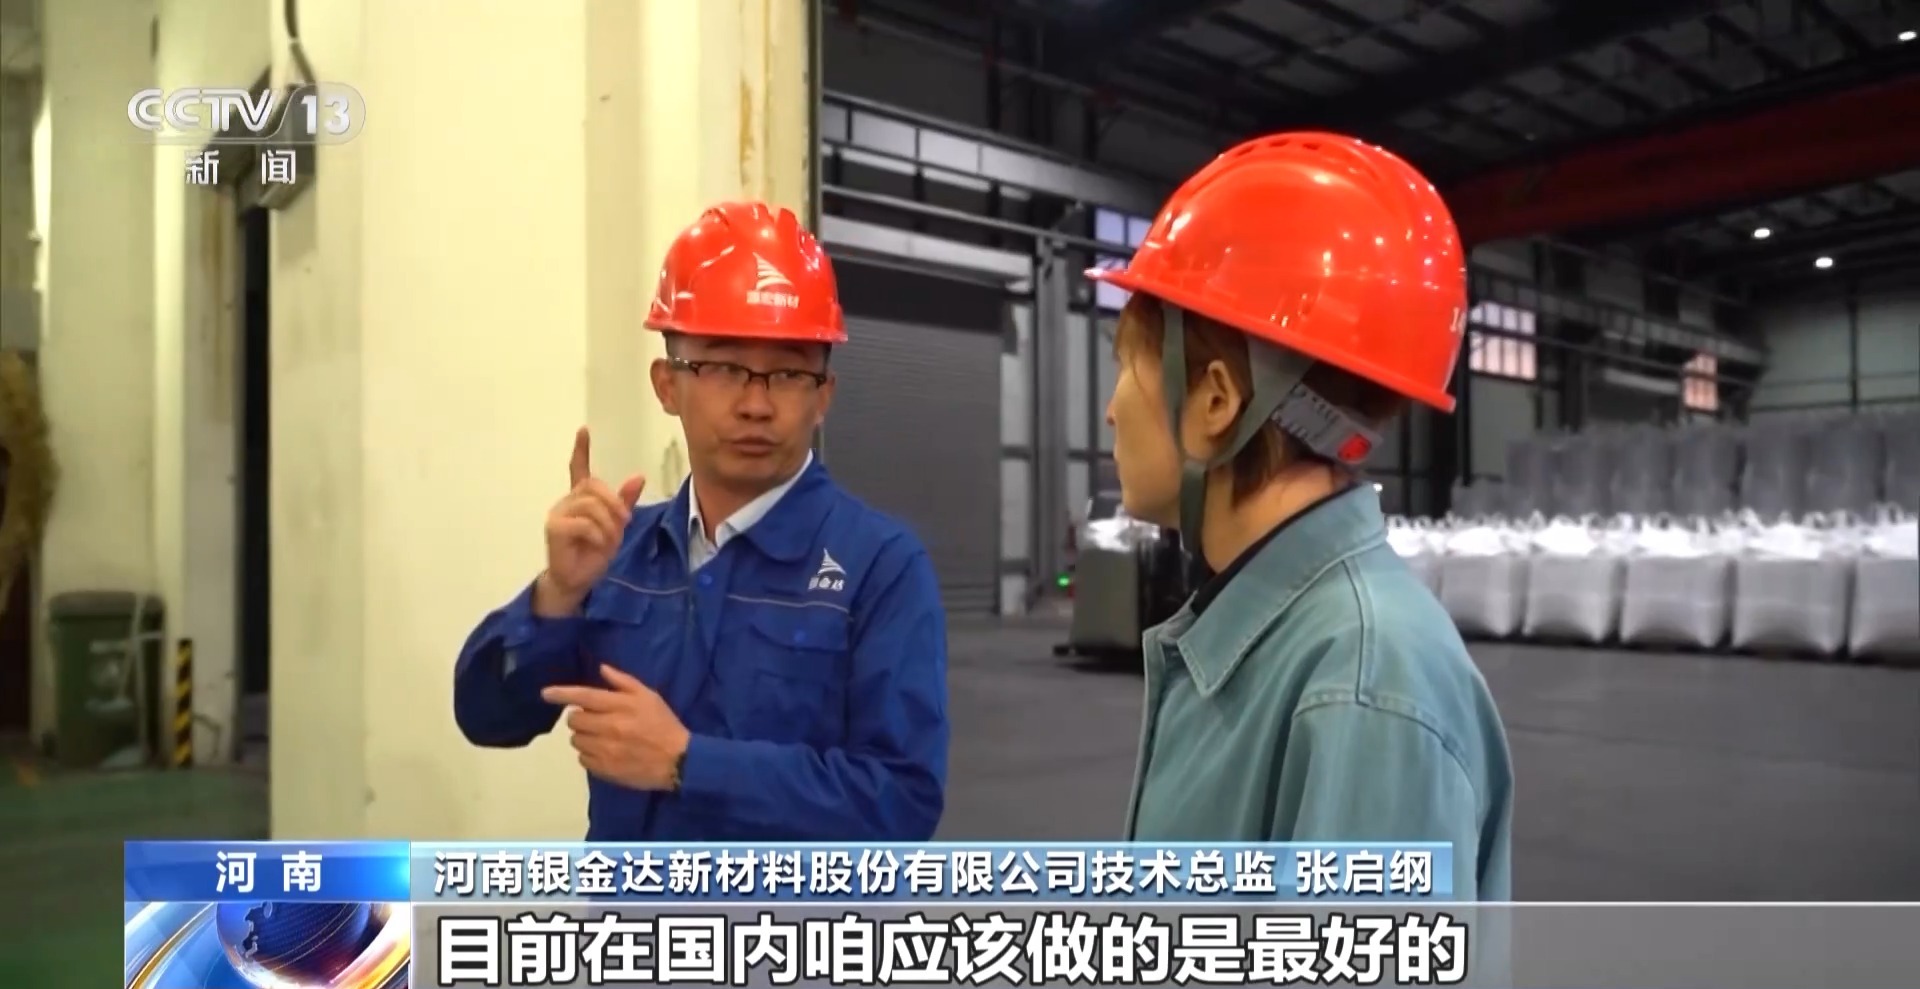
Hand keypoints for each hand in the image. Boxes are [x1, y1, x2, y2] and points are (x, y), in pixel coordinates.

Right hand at [539, 427, 645, 614]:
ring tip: (608, 541)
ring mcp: (558, 514)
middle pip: (594, 486)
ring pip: (591, 505)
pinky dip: (598, 535)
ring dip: (607, 524)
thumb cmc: (593, 554)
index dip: (581, 450)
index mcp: (580, 500)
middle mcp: (566, 502)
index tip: (583, 430)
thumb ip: (624, 502)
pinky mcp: (555, 527)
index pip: (578, 469)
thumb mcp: (615, 526)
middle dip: (614, 504)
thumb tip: (638, 477)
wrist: (577, 580)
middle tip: (623, 524)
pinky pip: (585, 523)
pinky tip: (596, 545)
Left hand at [541, 664, 691, 790]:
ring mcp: (604, 750)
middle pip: (574, 720)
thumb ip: (624, 682)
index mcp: (619, 706)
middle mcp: (608, 727)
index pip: (583, 697)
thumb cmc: (663, 724)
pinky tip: (604, 752)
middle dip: (580, 718)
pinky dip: (589, 754)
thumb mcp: (649, 697)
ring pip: (576, 740)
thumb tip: (602, 668)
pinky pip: (582, 759)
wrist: (678, 761)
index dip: (561, 694)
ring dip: (584, 737)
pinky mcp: (604, 769)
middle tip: (595, 720)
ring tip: (601, 737)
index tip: (545, 694)